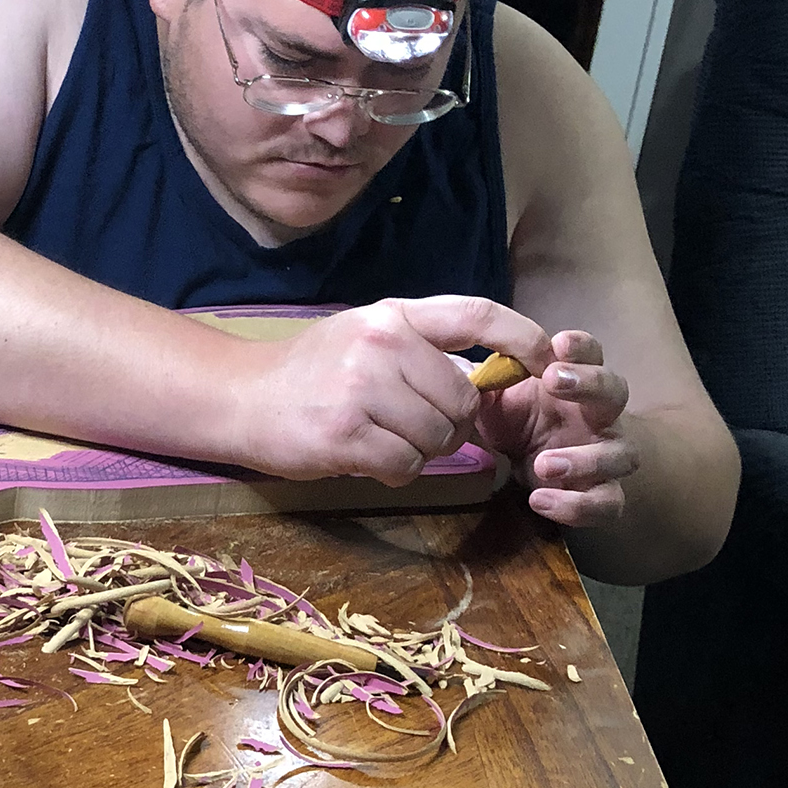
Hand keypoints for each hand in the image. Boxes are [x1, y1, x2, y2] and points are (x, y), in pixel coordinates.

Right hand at [224, 296, 552, 482]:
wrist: (239, 398)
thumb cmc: (308, 372)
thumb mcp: (364, 336)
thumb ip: (421, 348)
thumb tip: (486, 380)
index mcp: (393, 315)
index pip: (478, 315)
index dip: (524, 337)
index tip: (548, 359)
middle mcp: (382, 344)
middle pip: (463, 400)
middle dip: (452, 426)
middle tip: (414, 429)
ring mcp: (363, 388)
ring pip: (439, 437)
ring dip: (420, 452)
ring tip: (382, 441)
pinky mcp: (347, 434)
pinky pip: (406, 465)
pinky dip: (394, 472)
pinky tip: (366, 459)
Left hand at [474, 329, 637, 529]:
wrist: (542, 464)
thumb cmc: (523, 418)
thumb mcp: (499, 399)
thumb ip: (487, 385)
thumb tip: (460, 373)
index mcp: (578, 381)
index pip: (591, 353)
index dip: (580, 346)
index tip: (557, 343)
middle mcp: (601, 414)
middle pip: (616, 391)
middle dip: (590, 383)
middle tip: (553, 381)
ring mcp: (609, 455)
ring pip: (622, 454)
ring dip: (586, 458)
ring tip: (544, 463)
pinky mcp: (604, 494)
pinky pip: (606, 503)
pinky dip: (576, 505)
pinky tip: (540, 500)